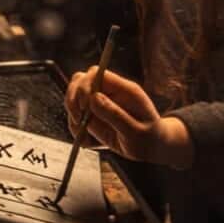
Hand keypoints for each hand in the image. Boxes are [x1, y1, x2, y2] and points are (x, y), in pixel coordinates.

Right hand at [65, 68, 193, 167]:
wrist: (151, 148)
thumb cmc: (149, 138)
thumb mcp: (136, 131)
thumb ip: (115, 114)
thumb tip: (93, 98)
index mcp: (124, 89)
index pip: (97, 74)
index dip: (85, 86)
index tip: (84, 106)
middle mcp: (109, 92)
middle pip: (80, 80)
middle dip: (72, 98)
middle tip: (78, 119)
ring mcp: (99, 104)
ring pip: (73, 98)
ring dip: (73, 116)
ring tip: (84, 135)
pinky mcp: (93, 116)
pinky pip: (75, 117)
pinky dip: (76, 129)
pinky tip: (89, 142)